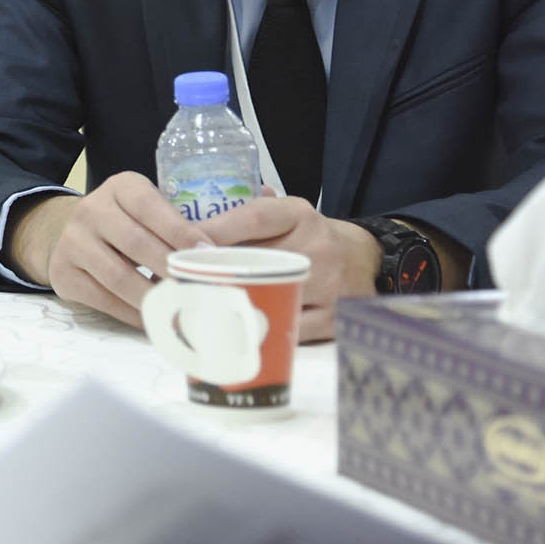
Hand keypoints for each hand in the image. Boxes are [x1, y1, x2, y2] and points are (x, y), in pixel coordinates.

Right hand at [6, 172, 211, 327]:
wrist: (72, 234)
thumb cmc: (128, 224)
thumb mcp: (148, 211)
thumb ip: (177, 226)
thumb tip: (216, 257)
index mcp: (119, 188)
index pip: (150, 207)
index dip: (180, 232)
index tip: (208, 255)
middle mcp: (91, 209)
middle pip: (135, 243)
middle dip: (170, 269)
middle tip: (198, 289)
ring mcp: (72, 241)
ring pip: (117, 276)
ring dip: (152, 296)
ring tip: (178, 309)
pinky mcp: (62, 272)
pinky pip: (101, 298)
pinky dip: (130, 313)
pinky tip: (151, 318)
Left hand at [193, 197, 379, 340]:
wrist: (365, 259)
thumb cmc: (310, 236)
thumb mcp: (286, 213)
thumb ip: (248, 213)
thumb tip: (194, 220)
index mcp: (300, 214)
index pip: (255, 217)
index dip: (215, 232)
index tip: (182, 246)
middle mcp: (317, 246)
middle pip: (257, 260)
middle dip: (214, 273)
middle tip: (179, 281)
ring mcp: (329, 285)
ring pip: (270, 297)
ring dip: (233, 304)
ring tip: (198, 306)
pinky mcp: (334, 319)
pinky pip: (287, 327)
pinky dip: (259, 330)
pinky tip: (234, 330)